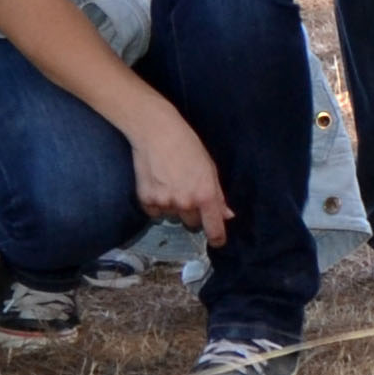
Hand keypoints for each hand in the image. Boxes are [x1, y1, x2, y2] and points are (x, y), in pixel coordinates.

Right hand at [130, 117, 233, 244]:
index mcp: (205, 194)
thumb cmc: (188, 146)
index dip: (217, 237)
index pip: (214, 227)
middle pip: (192, 223)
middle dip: (192, 213)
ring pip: (172, 216)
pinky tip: (156, 184)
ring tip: (170, 182)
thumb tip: (227, 215)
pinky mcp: (146, 200)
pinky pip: (154, 213)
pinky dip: (156, 204)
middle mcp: (186, 203)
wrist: (156, 133)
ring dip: (173, 206)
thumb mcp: (210, 168)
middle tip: (187, 192)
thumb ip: (218, 194)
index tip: (217, 242)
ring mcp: (165, 203)